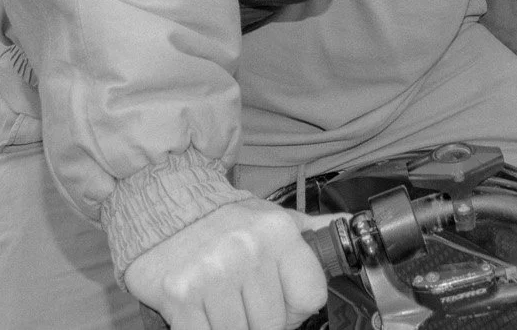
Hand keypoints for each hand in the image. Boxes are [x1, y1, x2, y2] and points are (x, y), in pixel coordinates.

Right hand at [123, 199, 327, 329]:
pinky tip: (199, 312)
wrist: (160, 200)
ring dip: (229, 325)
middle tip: (241, 300)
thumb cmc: (222, 217)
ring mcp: (212, 273)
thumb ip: (314, 233)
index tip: (278, 301)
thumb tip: (355, 229)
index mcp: (277, 233)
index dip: (293, 308)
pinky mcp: (180, 294)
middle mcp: (247, 250)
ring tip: (219, 302)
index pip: (310, 299)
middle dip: (258, 320)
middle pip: (272, 325)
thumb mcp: (274, 217)